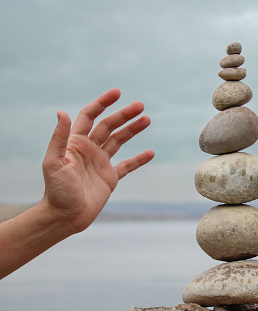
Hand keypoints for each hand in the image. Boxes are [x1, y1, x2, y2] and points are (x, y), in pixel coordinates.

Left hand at [41, 88, 154, 233]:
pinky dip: (139, 159)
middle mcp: (89, 149)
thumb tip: (62, 112)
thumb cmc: (56, 191)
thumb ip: (59, 138)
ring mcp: (100, 163)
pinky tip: (150, 153)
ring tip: (147, 119)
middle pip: (109, 126)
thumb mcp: (54, 163)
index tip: (117, 93)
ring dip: (133, 130)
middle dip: (124, 115)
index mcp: (75, 143)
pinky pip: (127, 165)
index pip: (90, 116)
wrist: (65, 217)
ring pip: (119, 141)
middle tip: (140, 106)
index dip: (103, 103)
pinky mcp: (110, 177)